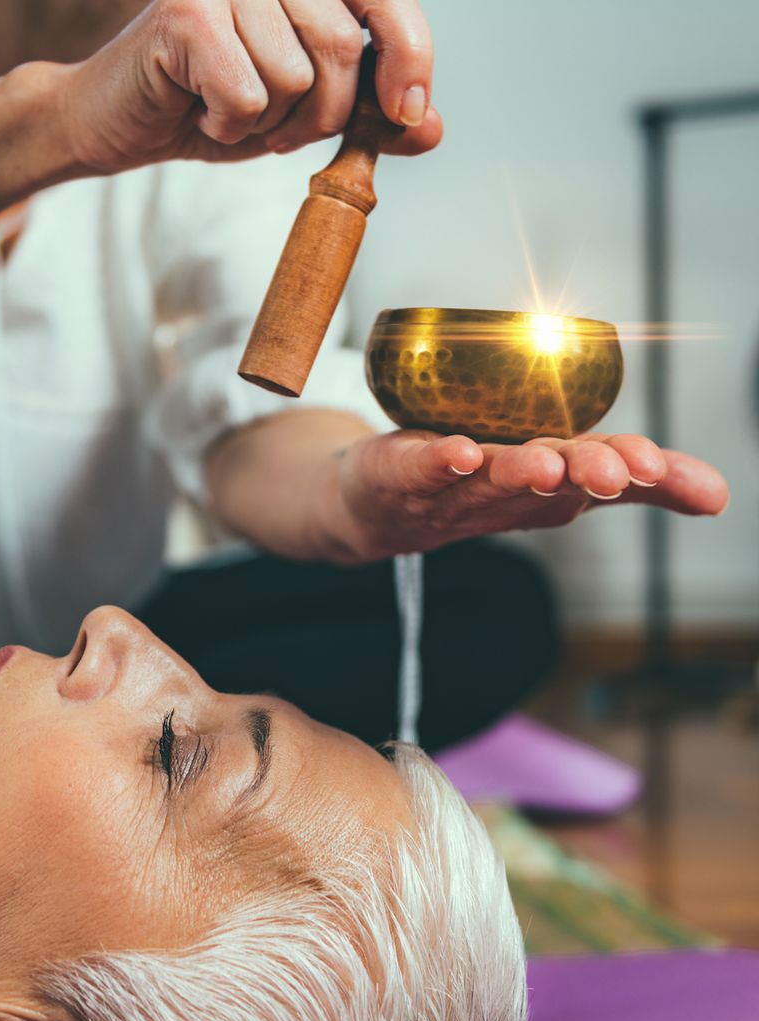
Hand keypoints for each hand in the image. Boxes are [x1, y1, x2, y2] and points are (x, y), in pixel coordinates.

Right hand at [61, 0, 441, 172]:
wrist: (118, 122)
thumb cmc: (208, 107)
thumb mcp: (300, 113)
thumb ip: (363, 114)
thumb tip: (429, 128)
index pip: (385, 0)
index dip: (410, 55)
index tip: (409, 111)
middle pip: (345, 47)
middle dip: (321, 112)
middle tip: (276, 124)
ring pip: (296, 77)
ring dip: (267, 121)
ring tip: (227, 109)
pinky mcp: (189, 12)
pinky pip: (248, 95)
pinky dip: (227, 126)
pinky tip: (199, 110)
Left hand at [331, 430, 729, 561]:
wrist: (370, 510)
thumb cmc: (467, 483)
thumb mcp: (553, 473)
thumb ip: (616, 467)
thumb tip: (707, 483)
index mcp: (550, 489)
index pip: (612, 480)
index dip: (656, 483)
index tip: (706, 492)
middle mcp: (507, 494)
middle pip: (553, 485)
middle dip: (589, 474)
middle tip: (623, 473)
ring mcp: (451, 490)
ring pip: (492, 481)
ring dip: (521, 473)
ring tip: (548, 465)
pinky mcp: (401, 477)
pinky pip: (421, 469)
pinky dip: (438, 462)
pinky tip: (458, 453)